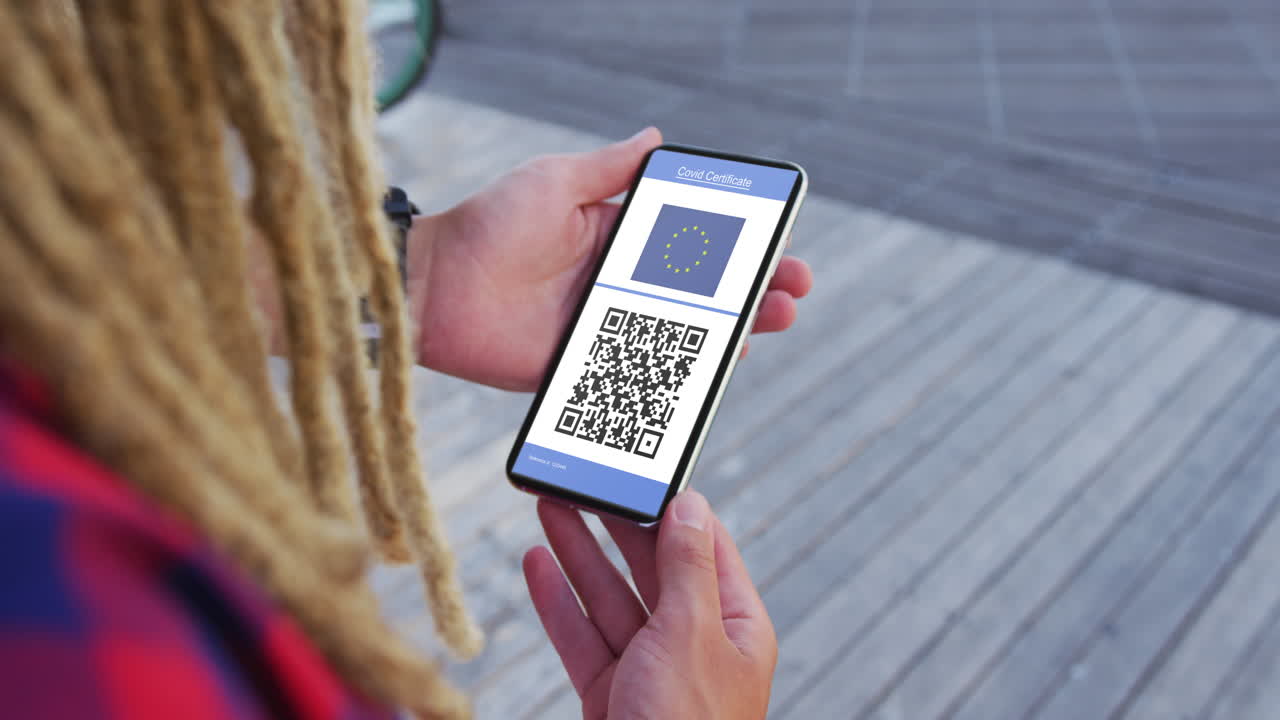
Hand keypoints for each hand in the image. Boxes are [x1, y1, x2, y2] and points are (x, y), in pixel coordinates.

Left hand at [408, 128, 813, 390]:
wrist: (432, 287)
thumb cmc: (489, 224)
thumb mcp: (555, 182)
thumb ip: (609, 168)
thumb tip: (657, 137)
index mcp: (615, 241)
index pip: (691, 246)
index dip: (737, 248)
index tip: (779, 247)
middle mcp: (616, 288)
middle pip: (699, 295)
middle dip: (751, 292)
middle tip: (792, 292)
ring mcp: (603, 331)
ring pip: (680, 338)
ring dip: (729, 334)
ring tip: (769, 324)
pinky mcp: (582, 370)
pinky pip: (637, 378)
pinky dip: (677, 381)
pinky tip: (714, 376)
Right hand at [523, 492, 776, 718]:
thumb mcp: (691, 633)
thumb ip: (686, 565)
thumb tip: (691, 504)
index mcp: (734, 625)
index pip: (705, 546)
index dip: (672, 506)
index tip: (640, 471)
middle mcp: (695, 644)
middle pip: (652, 568)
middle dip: (614, 524)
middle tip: (581, 481)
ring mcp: (651, 671)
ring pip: (611, 598)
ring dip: (579, 553)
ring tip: (549, 507)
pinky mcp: (612, 695)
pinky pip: (584, 638)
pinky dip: (559, 602)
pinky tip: (538, 566)